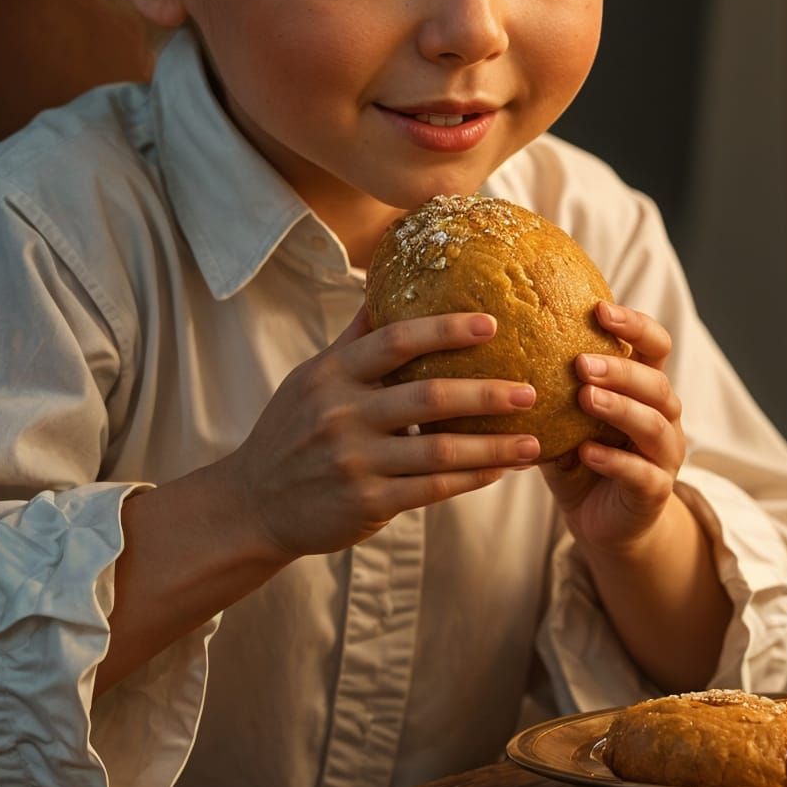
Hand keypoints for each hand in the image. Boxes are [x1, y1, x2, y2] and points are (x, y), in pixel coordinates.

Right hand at [226, 306, 539, 560]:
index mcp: (331, 374)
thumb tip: (385, 283)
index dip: (444, 330)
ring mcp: (354, 462)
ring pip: (438, 452)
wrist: (253, 503)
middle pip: (427, 397)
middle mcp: (342, 414)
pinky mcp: (366, 503)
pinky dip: (471, 480)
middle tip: (530, 389)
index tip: (490, 323)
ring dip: (492, 447)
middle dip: (485, 393)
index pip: (395, 342)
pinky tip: (501, 470)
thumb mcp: (311, 378)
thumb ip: (354, 339)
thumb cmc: (292, 430)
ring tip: (534, 441)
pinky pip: (431, 490)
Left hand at [540, 302, 684, 557]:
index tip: (599, 309)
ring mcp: (664, 455)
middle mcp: (663, 416)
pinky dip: (614, 460)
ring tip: (585, 398)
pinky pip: (641, 472)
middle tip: (581, 363)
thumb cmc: (579, 455)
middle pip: (656, 382)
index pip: (654, 345)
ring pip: (652, 424)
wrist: (602, 520)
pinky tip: (585, 452)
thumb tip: (497, 342)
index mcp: (645, 388)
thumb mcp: (563, 416)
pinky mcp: (654, 491)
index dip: (635, 325)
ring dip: (619, 408)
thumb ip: (550, 385)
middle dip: (620, 369)